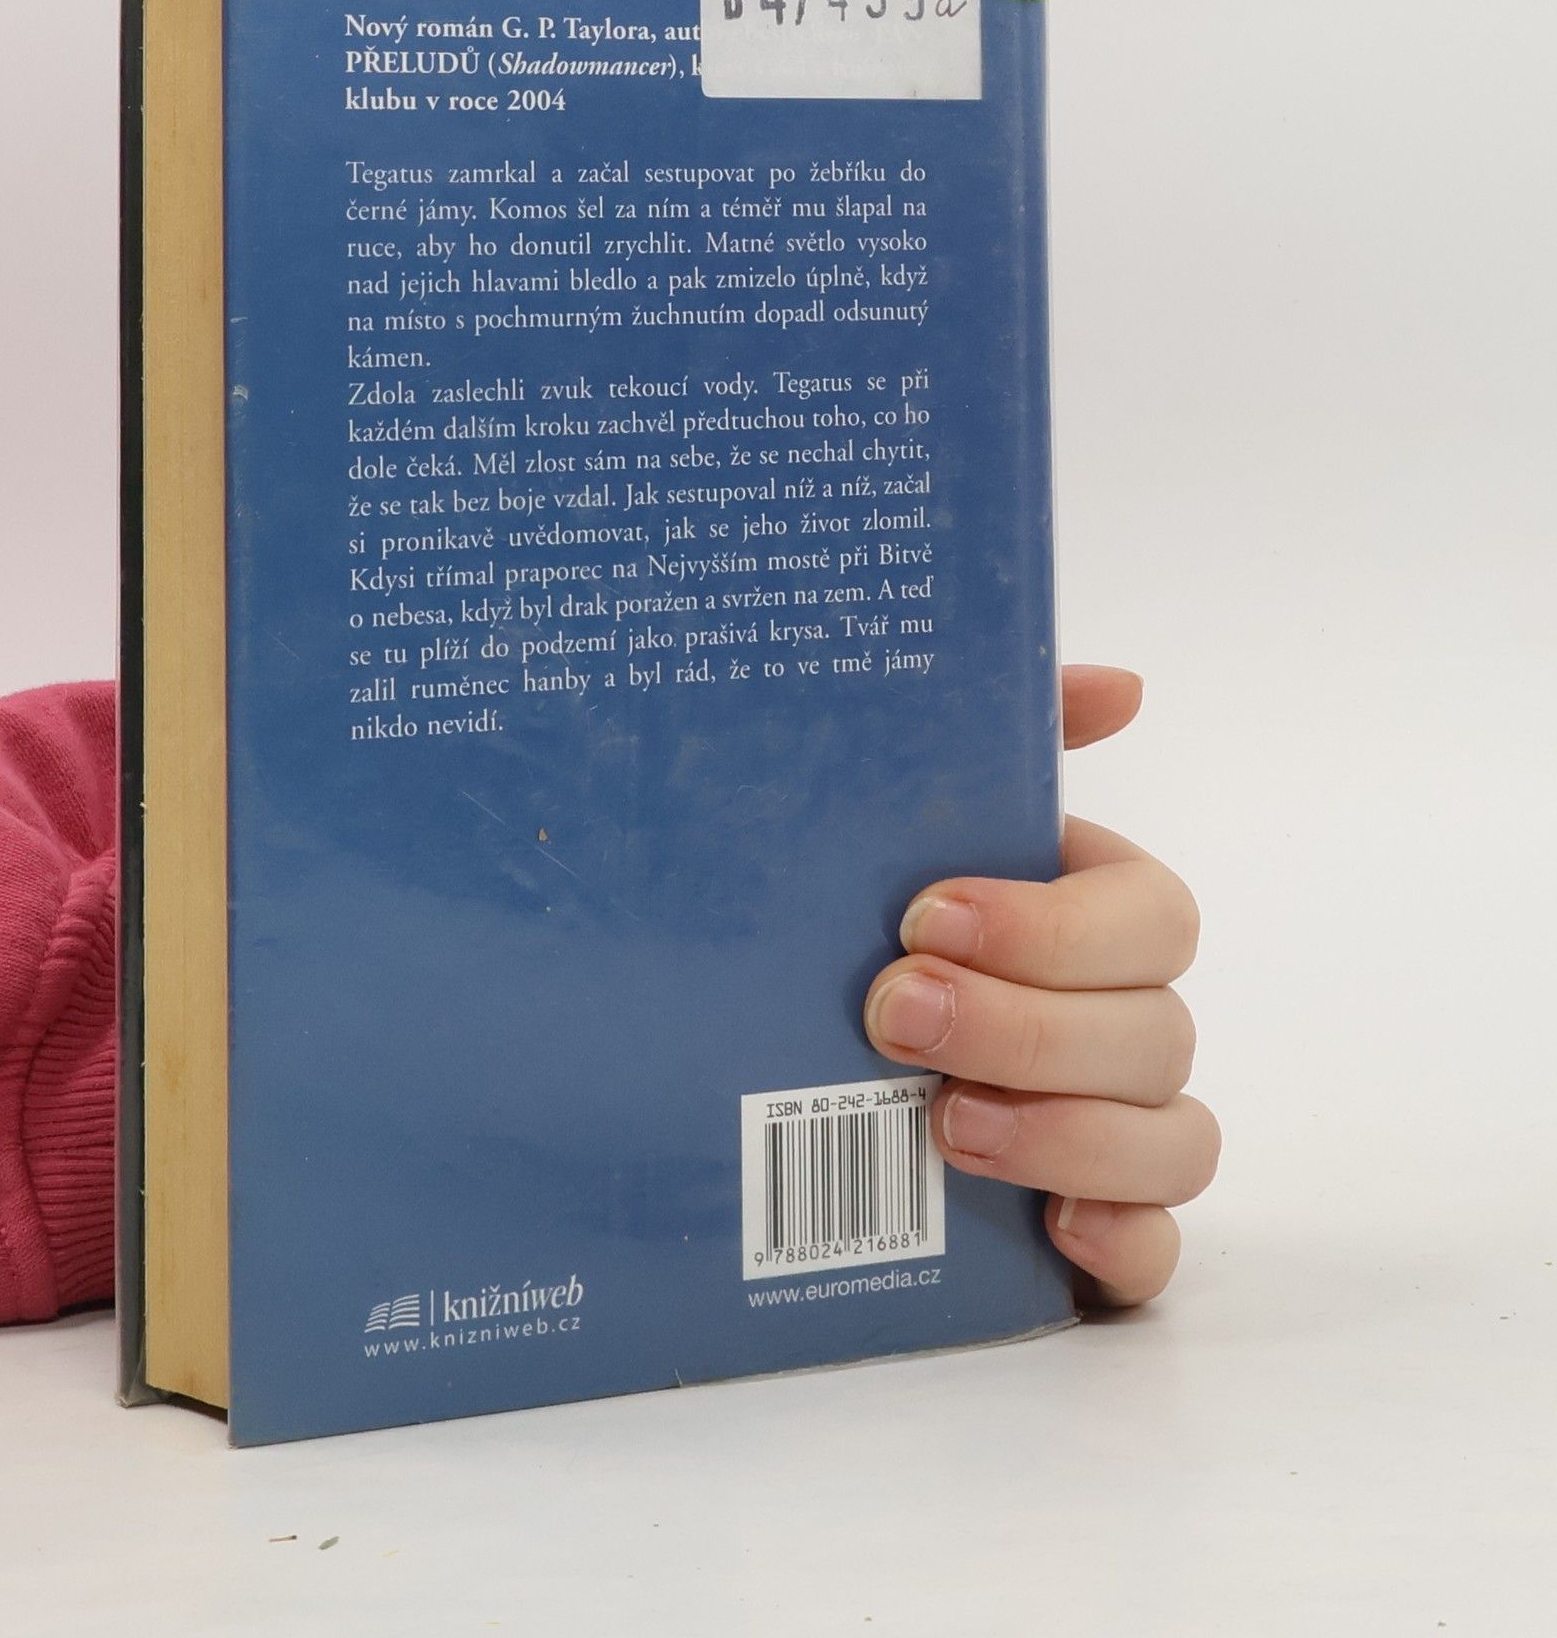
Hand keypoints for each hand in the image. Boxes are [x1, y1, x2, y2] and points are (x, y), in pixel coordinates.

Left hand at [863, 666, 1216, 1306]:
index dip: (1055, 925)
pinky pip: (1157, 1252)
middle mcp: (1122, 1025)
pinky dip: (1122, 1241)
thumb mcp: (906, 823)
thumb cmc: (864, 927)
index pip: (1150, 918)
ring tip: (943, 1122)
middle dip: (1027, 1026)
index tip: (926, 917)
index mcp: (1091, 922)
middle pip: (1156, 1032)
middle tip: (894, 1015)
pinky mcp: (1096, 1230)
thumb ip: (1011, 737)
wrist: (765, 1055)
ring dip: (1068, 1132)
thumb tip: (1122, 688)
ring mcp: (1120, 1132)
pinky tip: (1053, 1228)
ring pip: (1174, 1141)